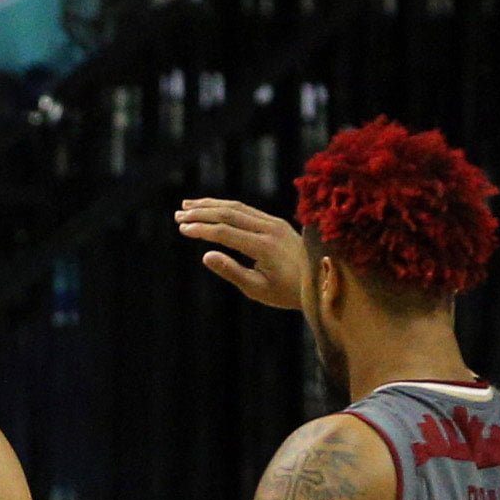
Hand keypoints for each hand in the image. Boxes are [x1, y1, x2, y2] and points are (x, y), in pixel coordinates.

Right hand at [177, 200, 311, 313]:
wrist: (321, 283)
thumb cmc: (287, 293)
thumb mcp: (257, 290)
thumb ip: (231, 271)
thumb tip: (205, 256)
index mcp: (265, 247)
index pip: (226, 232)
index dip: (202, 229)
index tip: (182, 229)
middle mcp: (270, 229)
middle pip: (229, 213)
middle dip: (201, 213)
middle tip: (178, 216)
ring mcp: (274, 223)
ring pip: (237, 207)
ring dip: (210, 205)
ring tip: (186, 207)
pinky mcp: (276, 222)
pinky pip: (246, 210)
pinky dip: (225, 208)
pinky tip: (210, 209)